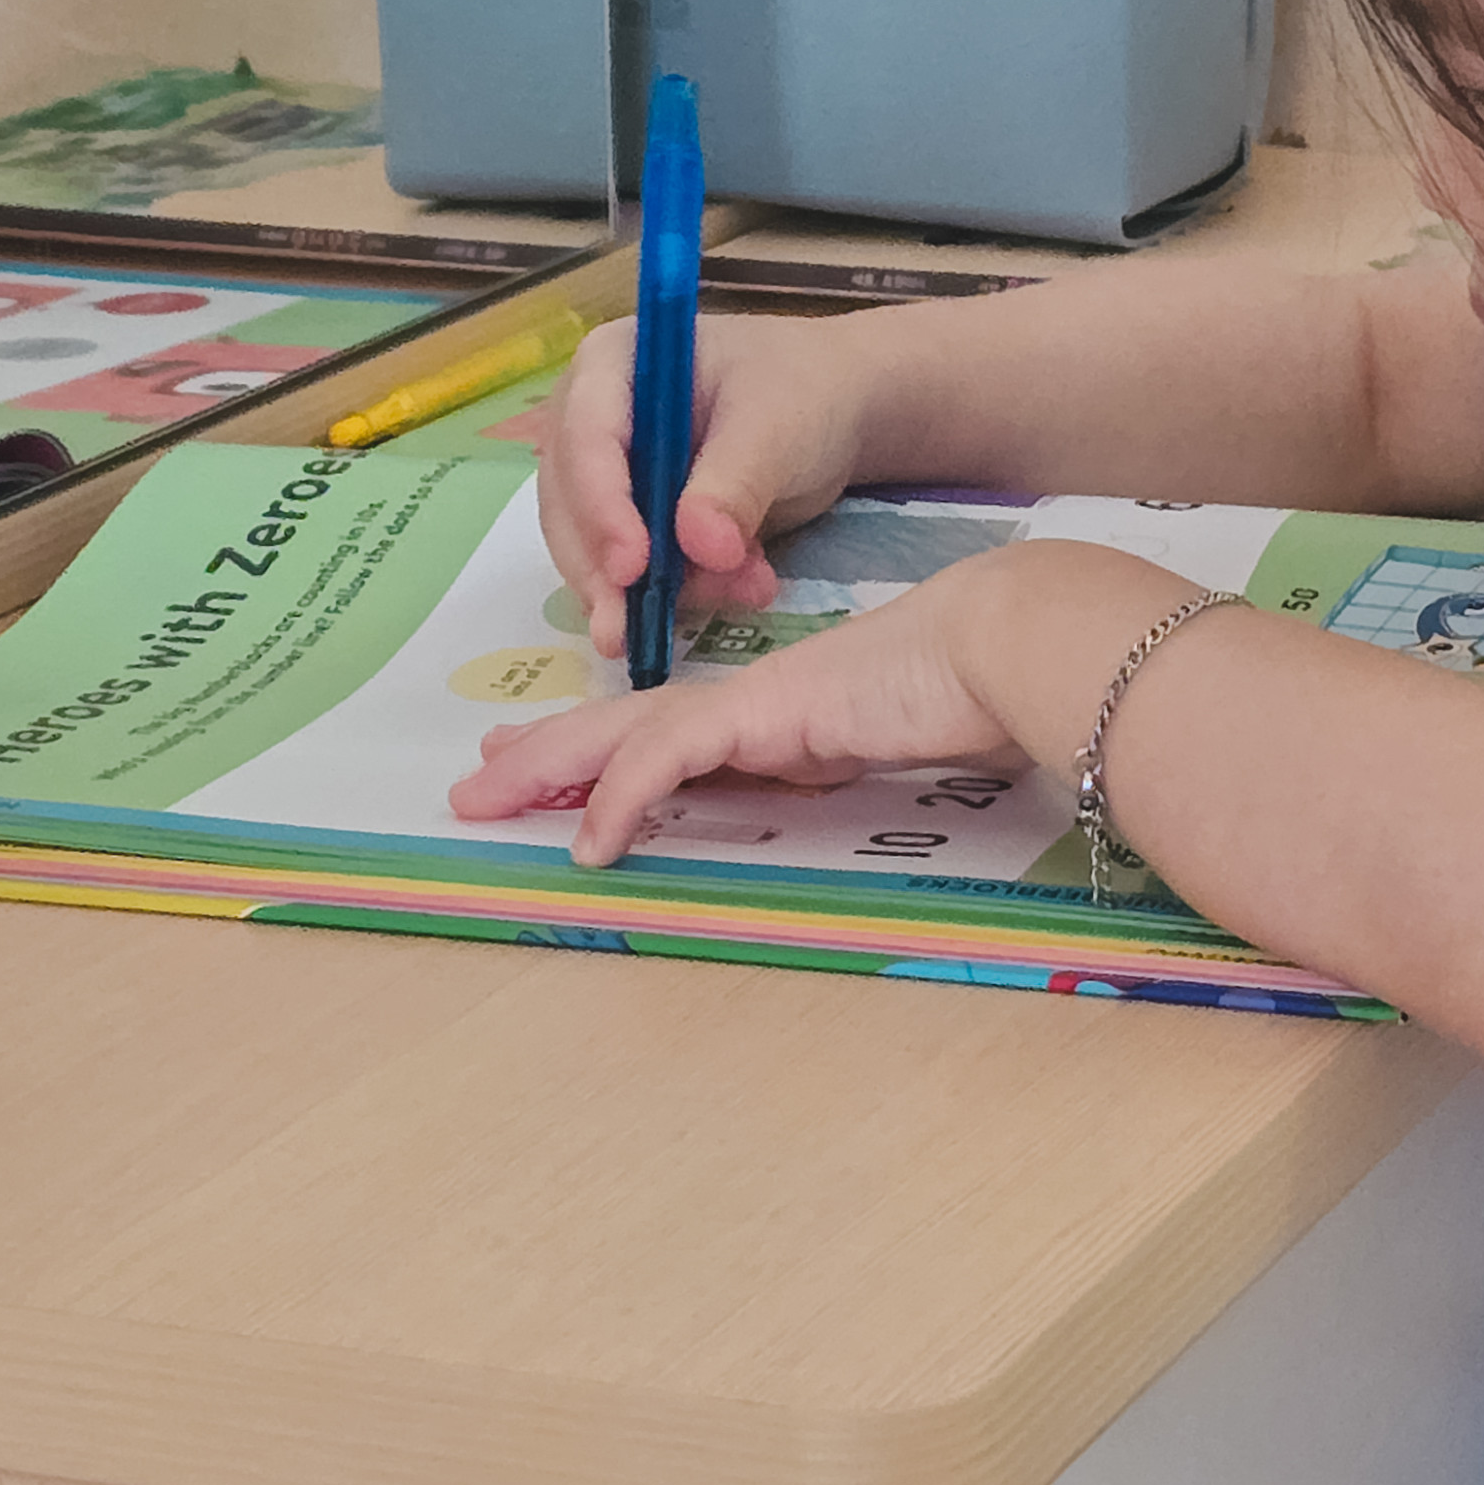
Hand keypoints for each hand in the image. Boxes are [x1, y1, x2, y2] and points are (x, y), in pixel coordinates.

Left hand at [451, 548, 1029, 863]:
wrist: (1005, 643)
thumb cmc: (974, 692)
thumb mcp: (896, 751)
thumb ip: (853, 767)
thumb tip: (835, 788)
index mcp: (780, 711)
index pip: (673, 731)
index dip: (607, 750)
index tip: (556, 774)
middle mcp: (753, 700)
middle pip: (627, 725)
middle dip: (548, 754)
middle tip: (478, 779)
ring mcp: (753, 700)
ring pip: (624, 732)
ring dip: (552, 768)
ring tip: (487, 798)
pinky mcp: (762, 712)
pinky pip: (669, 760)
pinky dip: (621, 800)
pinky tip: (590, 842)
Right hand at [534, 310, 877, 660]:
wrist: (839, 412)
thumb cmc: (803, 390)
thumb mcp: (777, 425)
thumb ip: (734, 483)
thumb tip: (698, 547)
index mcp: (612, 363)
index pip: (585, 437)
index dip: (600, 506)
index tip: (632, 568)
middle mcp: (591, 418)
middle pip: (571, 504)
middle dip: (609, 571)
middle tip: (635, 631)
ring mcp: (609, 474)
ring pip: (594, 550)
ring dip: (654, 591)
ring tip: (740, 592)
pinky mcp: (635, 522)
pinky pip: (633, 573)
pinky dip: (680, 595)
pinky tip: (740, 592)